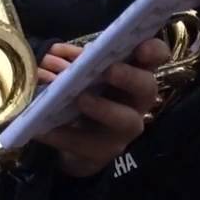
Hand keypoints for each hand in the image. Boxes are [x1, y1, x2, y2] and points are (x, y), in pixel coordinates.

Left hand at [34, 38, 170, 177]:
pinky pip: (85, 144)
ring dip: (105, 108)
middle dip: (130, 77)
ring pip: (127, 121)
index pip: (156, 57)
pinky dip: (63, 134)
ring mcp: (123, 130)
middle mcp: (137, 101)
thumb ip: (75, 61)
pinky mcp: (103, 153)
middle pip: (147, 88)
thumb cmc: (86, 96)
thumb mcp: (83, 74)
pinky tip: (43, 128)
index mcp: (135, 73)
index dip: (154, 50)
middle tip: (110, 71)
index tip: (141, 46)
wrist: (76, 143)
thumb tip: (55, 52)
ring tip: (81, 99)